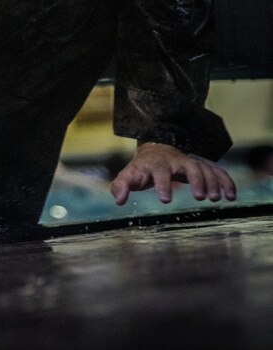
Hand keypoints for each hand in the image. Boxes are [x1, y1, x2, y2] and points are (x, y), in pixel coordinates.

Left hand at [110, 142, 236, 205]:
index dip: (162, 184)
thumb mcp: (129, 174)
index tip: (165, 199)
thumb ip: (120, 186)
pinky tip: (231, 196)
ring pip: (204, 167)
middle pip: (189, 165)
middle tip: (200, 197)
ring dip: (212, 181)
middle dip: (196, 179)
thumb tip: (119, 200)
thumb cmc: (142, 167)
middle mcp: (176, 161)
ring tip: (215, 198)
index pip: (160, 171)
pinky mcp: (202, 166)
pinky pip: (217, 171)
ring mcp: (190, 162)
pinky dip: (225, 181)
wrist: (156, 148)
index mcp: (156, 163)